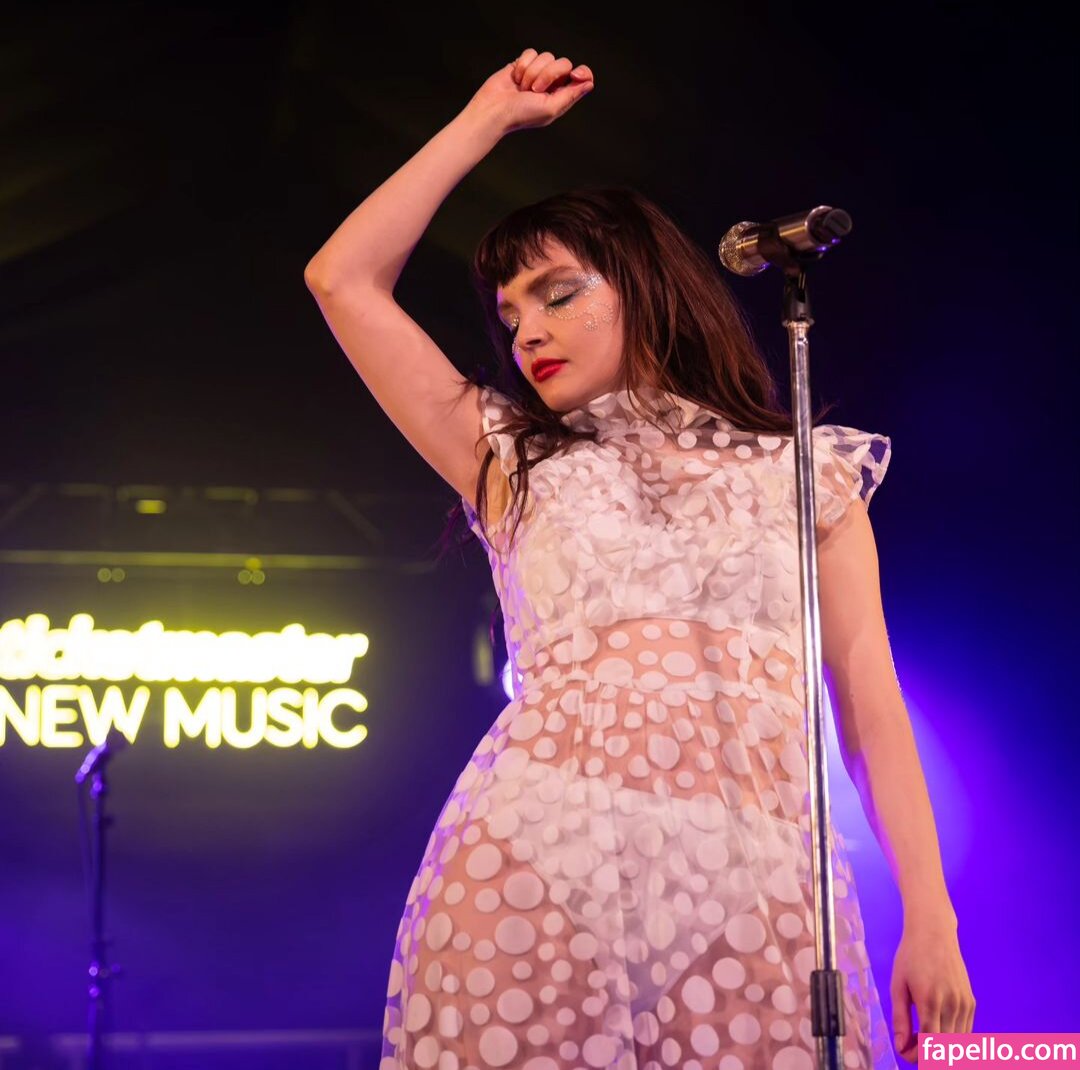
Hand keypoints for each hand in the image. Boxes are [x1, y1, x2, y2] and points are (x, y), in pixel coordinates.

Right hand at [465, 48, 593, 137]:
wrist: (494, 110)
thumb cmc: (521, 115)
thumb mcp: (551, 108)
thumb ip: (571, 95)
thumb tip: (590, 83)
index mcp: (562, 95)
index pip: (581, 76)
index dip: (581, 72)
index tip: (575, 74)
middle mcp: (552, 83)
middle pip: (563, 63)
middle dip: (548, 74)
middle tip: (535, 90)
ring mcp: (537, 72)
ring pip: (546, 56)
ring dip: (533, 72)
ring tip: (523, 88)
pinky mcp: (523, 63)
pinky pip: (531, 53)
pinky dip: (523, 65)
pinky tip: (516, 78)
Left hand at [890, 919, 975, 1062]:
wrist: (935, 933)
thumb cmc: (911, 956)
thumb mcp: (898, 984)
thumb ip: (900, 1018)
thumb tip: (901, 1046)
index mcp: (930, 1000)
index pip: (930, 1044)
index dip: (917, 1056)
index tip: (904, 1053)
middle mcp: (952, 1005)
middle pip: (945, 1047)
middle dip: (926, 1054)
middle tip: (910, 1045)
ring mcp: (965, 1004)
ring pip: (957, 1042)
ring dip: (940, 1048)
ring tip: (920, 1036)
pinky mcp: (971, 1003)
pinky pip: (964, 1031)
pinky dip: (951, 1038)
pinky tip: (935, 1029)